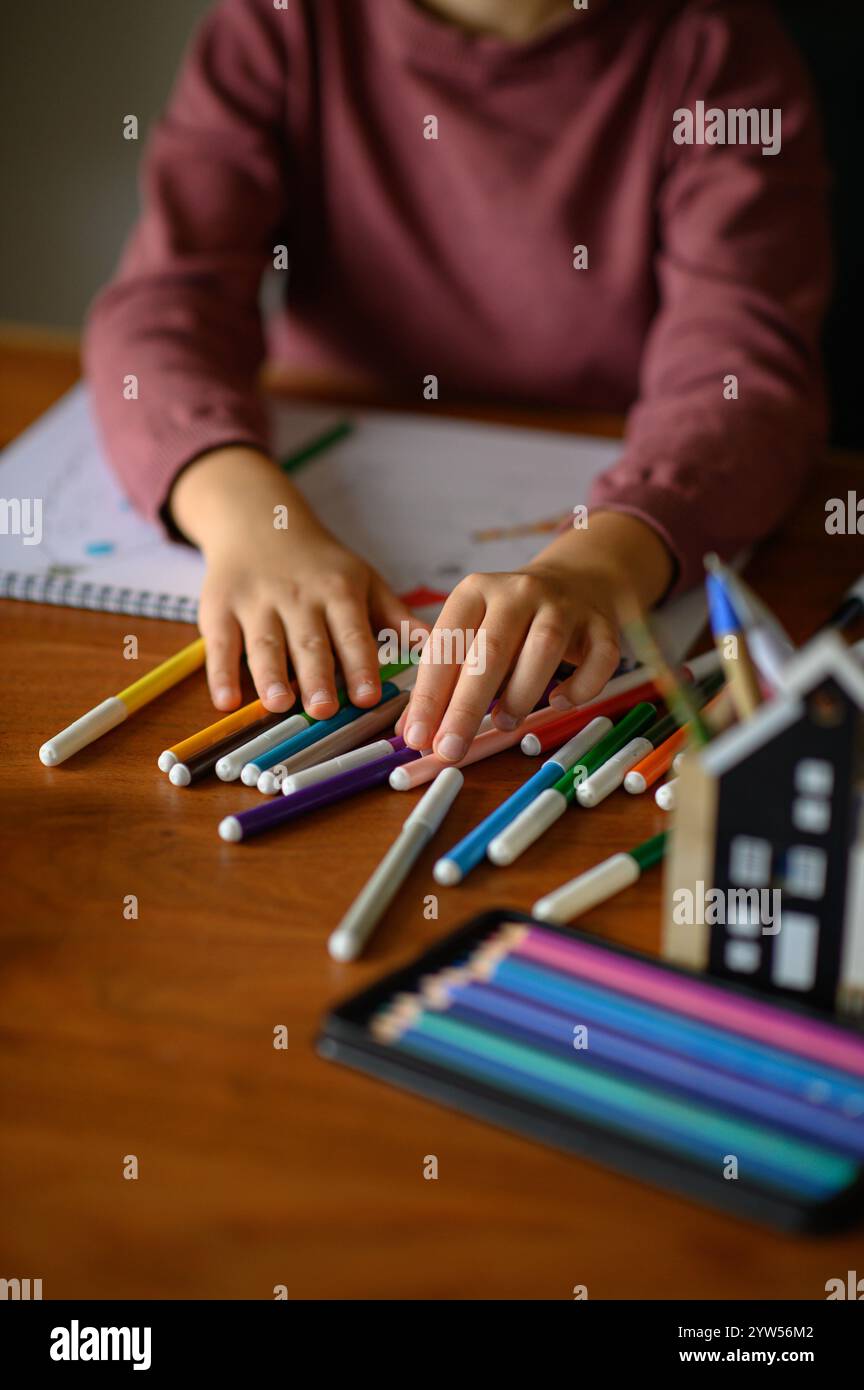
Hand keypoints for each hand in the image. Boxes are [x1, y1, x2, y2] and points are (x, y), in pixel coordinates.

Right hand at [169, 446, 426, 715]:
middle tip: (324, 708)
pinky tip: (226, 702)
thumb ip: (395, 617)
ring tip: (279, 704)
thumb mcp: (364, 580)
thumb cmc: (322, 564)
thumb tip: (438, 646)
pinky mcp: (218, 610)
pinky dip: (219, 674)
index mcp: (337, 591)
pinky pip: (219, 645)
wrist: (259, 522)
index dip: (360, 663)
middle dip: (317, 675)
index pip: (352, 631)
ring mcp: (255, 602)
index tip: (368, 696)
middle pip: (307, 641)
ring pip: (263, 643)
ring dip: (270, 676)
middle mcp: (297, 597)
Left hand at [397, 511, 673, 760]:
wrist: (574, 582)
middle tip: (450, 749)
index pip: (446, 645)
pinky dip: (580, 686)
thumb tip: (413, 733)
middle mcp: (518, 592)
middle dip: (466, 707)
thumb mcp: (471, 637)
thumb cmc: (510, 622)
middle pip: (490, 650)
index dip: (429, 695)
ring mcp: (564, 606)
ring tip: (504, 724)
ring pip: (544, 647)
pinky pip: (598, 658)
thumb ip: (443, 681)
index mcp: (475, 592)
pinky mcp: (601, 624)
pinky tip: (560, 701)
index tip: (417, 738)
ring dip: (521, 694)